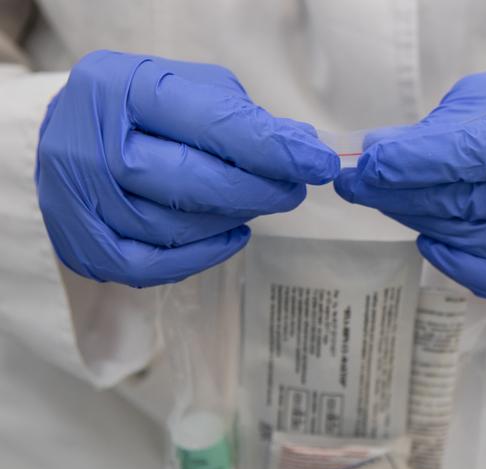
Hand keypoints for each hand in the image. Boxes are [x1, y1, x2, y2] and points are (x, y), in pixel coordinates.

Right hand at [36, 50, 337, 286]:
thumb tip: (303, 147)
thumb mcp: (188, 91)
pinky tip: (232, 234)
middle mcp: (88, 144)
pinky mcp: (82, 246)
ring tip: (254, 201)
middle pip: (191, 182)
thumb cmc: (143, 112)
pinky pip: (155, 266)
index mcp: (118, 88)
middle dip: (258, 190)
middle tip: (293, 190)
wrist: (71, 137)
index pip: (208, 123)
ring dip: (232, 218)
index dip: (270, 149)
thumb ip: (243, 116)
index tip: (318, 163)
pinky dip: (204, 255)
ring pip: (176, 227)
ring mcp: (79, 200)